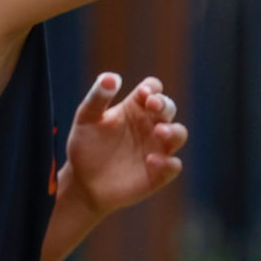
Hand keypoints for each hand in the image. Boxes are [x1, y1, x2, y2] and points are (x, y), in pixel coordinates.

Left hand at [59, 72, 187, 216]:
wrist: (81, 183)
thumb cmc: (84, 145)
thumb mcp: (86, 118)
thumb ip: (98, 96)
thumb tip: (112, 77)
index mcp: (135, 107)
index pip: (153, 88)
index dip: (152, 88)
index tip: (143, 93)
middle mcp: (149, 125)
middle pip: (169, 108)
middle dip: (165, 104)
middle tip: (153, 106)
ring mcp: (156, 148)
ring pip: (179, 134)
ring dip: (173, 131)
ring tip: (159, 132)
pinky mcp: (158, 173)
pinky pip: (173, 166)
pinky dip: (168, 163)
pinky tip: (151, 161)